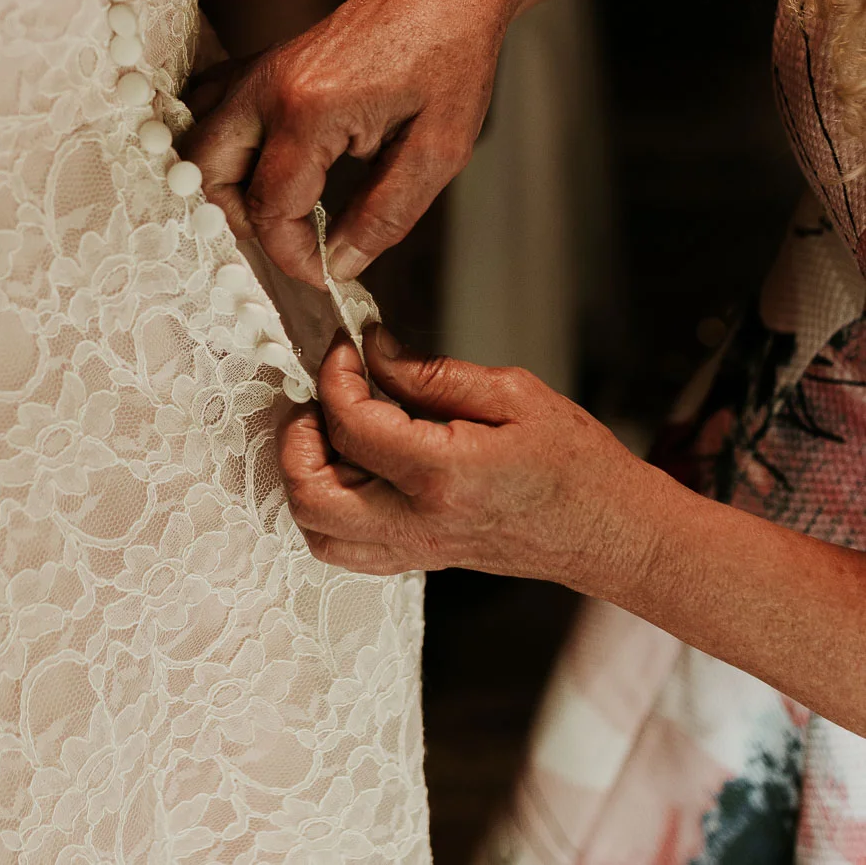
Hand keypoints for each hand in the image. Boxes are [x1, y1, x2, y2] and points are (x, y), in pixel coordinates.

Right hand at [180, 0, 502, 286]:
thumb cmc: (449, 59)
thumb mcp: (437, 151)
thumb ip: (384, 215)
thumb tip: (340, 264)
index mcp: (311, 110)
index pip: (270, 208)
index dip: (293, 255)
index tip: (325, 270)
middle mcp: (268, 87)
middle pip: (207, 175)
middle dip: (242, 221)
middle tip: (292, 238)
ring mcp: (257, 69)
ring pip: (199, 142)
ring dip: (225, 184)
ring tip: (276, 206)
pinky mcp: (261, 62)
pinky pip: (210, 108)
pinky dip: (222, 144)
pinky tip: (261, 163)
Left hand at [279, 326, 660, 591]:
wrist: (611, 532)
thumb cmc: (576, 463)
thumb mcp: (513, 394)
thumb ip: (433, 373)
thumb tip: (375, 352)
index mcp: (445, 474)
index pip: (352, 425)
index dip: (336, 376)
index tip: (348, 348)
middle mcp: (420, 522)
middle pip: (312, 495)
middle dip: (297, 437)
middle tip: (322, 397)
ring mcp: (416, 550)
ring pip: (319, 533)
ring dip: (306, 477)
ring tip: (332, 432)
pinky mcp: (419, 560)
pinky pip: (346, 549)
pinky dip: (330, 508)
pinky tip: (355, 467)